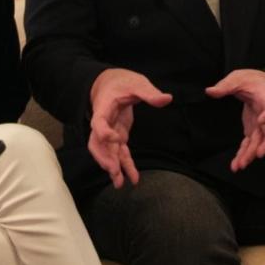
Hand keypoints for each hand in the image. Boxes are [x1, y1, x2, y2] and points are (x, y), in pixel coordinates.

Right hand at [88, 68, 172, 188]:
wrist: (111, 82)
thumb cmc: (122, 81)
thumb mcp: (137, 83)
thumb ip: (150, 92)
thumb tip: (167, 99)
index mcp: (104, 107)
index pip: (98, 122)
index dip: (104, 132)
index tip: (116, 138)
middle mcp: (104, 123)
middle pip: (97, 144)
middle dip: (104, 158)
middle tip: (113, 170)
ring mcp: (110, 131)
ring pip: (108, 152)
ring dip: (113, 167)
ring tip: (120, 184)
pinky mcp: (118, 136)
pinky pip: (119, 153)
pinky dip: (125, 165)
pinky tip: (132, 178)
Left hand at [205, 69, 264, 171]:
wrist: (261, 85)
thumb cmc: (251, 80)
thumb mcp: (237, 78)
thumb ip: (225, 86)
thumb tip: (210, 91)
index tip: (262, 120)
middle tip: (258, 155)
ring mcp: (260, 125)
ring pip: (259, 142)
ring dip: (251, 154)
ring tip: (240, 165)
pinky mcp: (253, 130)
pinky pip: (250, 144)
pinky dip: (244, 154)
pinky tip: (236, 165)